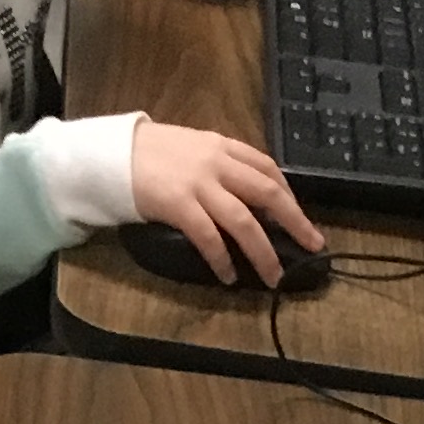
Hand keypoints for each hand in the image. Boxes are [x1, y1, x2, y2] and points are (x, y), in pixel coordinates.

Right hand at [130, 122, 320, 282]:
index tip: (299, 215)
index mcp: (221, 146)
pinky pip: (210, 237)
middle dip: (294, 221)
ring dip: (263, 251)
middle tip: (313, 245)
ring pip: (244, 220)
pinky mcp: (179, 205)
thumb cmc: (148, 154)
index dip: (288, 193)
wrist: (111, 153)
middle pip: (267, 193)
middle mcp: (216, 163)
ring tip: (274, 276)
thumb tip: (242, 192)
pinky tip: (229, 277)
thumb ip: (217, 164)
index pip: (266, 167)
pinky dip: (223, 260)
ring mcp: (199, 184)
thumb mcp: (191, 147)